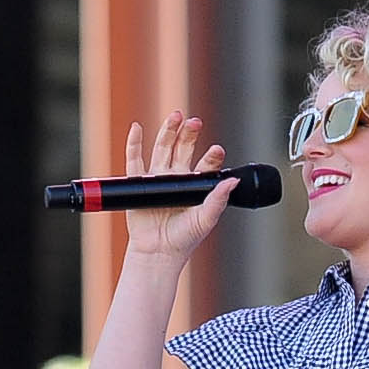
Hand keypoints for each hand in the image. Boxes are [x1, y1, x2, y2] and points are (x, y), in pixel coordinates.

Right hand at [122, 110, 236, 259]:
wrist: (159, 252)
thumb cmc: (184, 238)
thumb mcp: (206, 219)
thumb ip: (219, 200)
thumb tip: (233, 181)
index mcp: (195, 185)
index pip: (205, 164)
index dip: (212, 156)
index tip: (217, 150)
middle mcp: (177, 177)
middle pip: (183, 149)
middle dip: (189, 135)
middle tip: (195, 122)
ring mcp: (157, 178)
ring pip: (163, 149)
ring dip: (168, 131)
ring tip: (176, 116)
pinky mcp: (138, 183)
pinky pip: (135, 160)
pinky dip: (134, 143)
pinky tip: (138, 127)